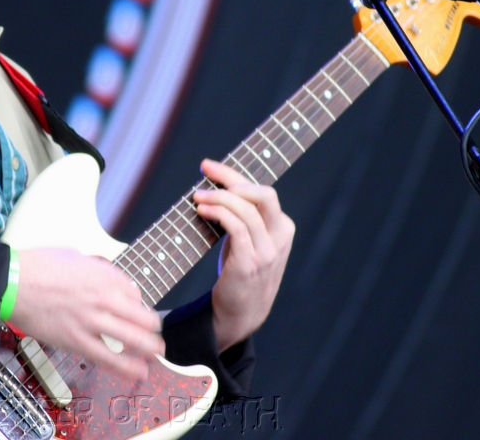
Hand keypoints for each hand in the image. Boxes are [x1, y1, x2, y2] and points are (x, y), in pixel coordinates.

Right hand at [10, 248, 163, 380]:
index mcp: (104, 275)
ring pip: (133, 338)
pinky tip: (139, 371)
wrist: (13, 283)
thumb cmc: (36, 266)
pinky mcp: (77, 341)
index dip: (136, 301)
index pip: (135, 292)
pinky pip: (109, 358)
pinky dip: (127, 367)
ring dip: (149, 347)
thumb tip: (105, 276)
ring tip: (157, 352)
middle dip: (153, 326)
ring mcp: (92, 321)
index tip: (134, 306)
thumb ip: (94, 269)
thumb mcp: (74, 255)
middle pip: (142, 316)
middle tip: (156, 331)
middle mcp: (104, 298)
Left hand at [193, 159, 295, 351]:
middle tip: (205, 173)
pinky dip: (219, 214)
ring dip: (218, 198)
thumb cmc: (240, 271)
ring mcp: (268, 252)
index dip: (234, 175)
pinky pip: (237, 228)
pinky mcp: (250, 264)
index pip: (261, 191)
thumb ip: (243, 215)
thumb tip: (216, 184)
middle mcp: (280, 237)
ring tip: (197, 197)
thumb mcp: (247, 239)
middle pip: (264, 194)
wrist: (241, 313)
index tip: (208, 166)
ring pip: (247, 210)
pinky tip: (202, 211)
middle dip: (232, 179)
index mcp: (282, 227)